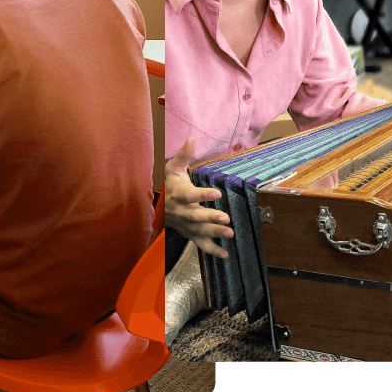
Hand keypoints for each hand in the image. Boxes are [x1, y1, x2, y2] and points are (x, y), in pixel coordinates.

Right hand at [165, 137, 232, 258]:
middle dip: (211, 217)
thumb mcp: (174, 168)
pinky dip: (212, 250)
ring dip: (214, 233)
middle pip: (196, 216)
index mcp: (179, 195)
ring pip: (200, 231)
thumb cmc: (171, 185)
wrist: (161, 207)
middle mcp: (182, 212)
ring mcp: (186, 225)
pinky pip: (201, 244)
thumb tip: (191, 138)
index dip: (202, 195)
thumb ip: (184, 154)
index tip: (217, 192)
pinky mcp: (191, 234)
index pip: (190, 195)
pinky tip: (225, 253)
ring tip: (230, 233)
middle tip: (226, 218)